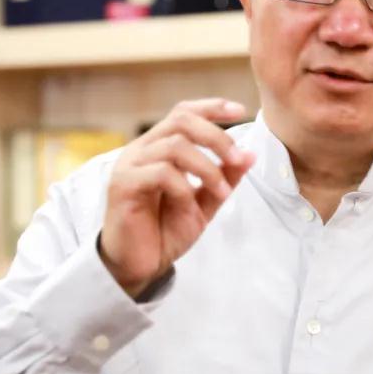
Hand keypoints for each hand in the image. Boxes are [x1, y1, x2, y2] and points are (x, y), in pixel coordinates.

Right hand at [99, 98, 253, 295]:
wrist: (139, 266)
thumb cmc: (165, 231)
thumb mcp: (204, 202)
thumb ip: (224, 179)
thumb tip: (250, 155)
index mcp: (158, 147)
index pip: (183, 113)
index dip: (212, 107)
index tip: (241, 111)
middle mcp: (141, 149)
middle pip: (181, 120)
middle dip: (216, 136)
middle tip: (237, 158)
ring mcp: (130, 165)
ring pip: (175, 146)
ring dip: (207, 167)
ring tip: (222, 191)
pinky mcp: (123, 186)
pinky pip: (161, 173)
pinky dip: (185, 186)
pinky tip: (190, 204)